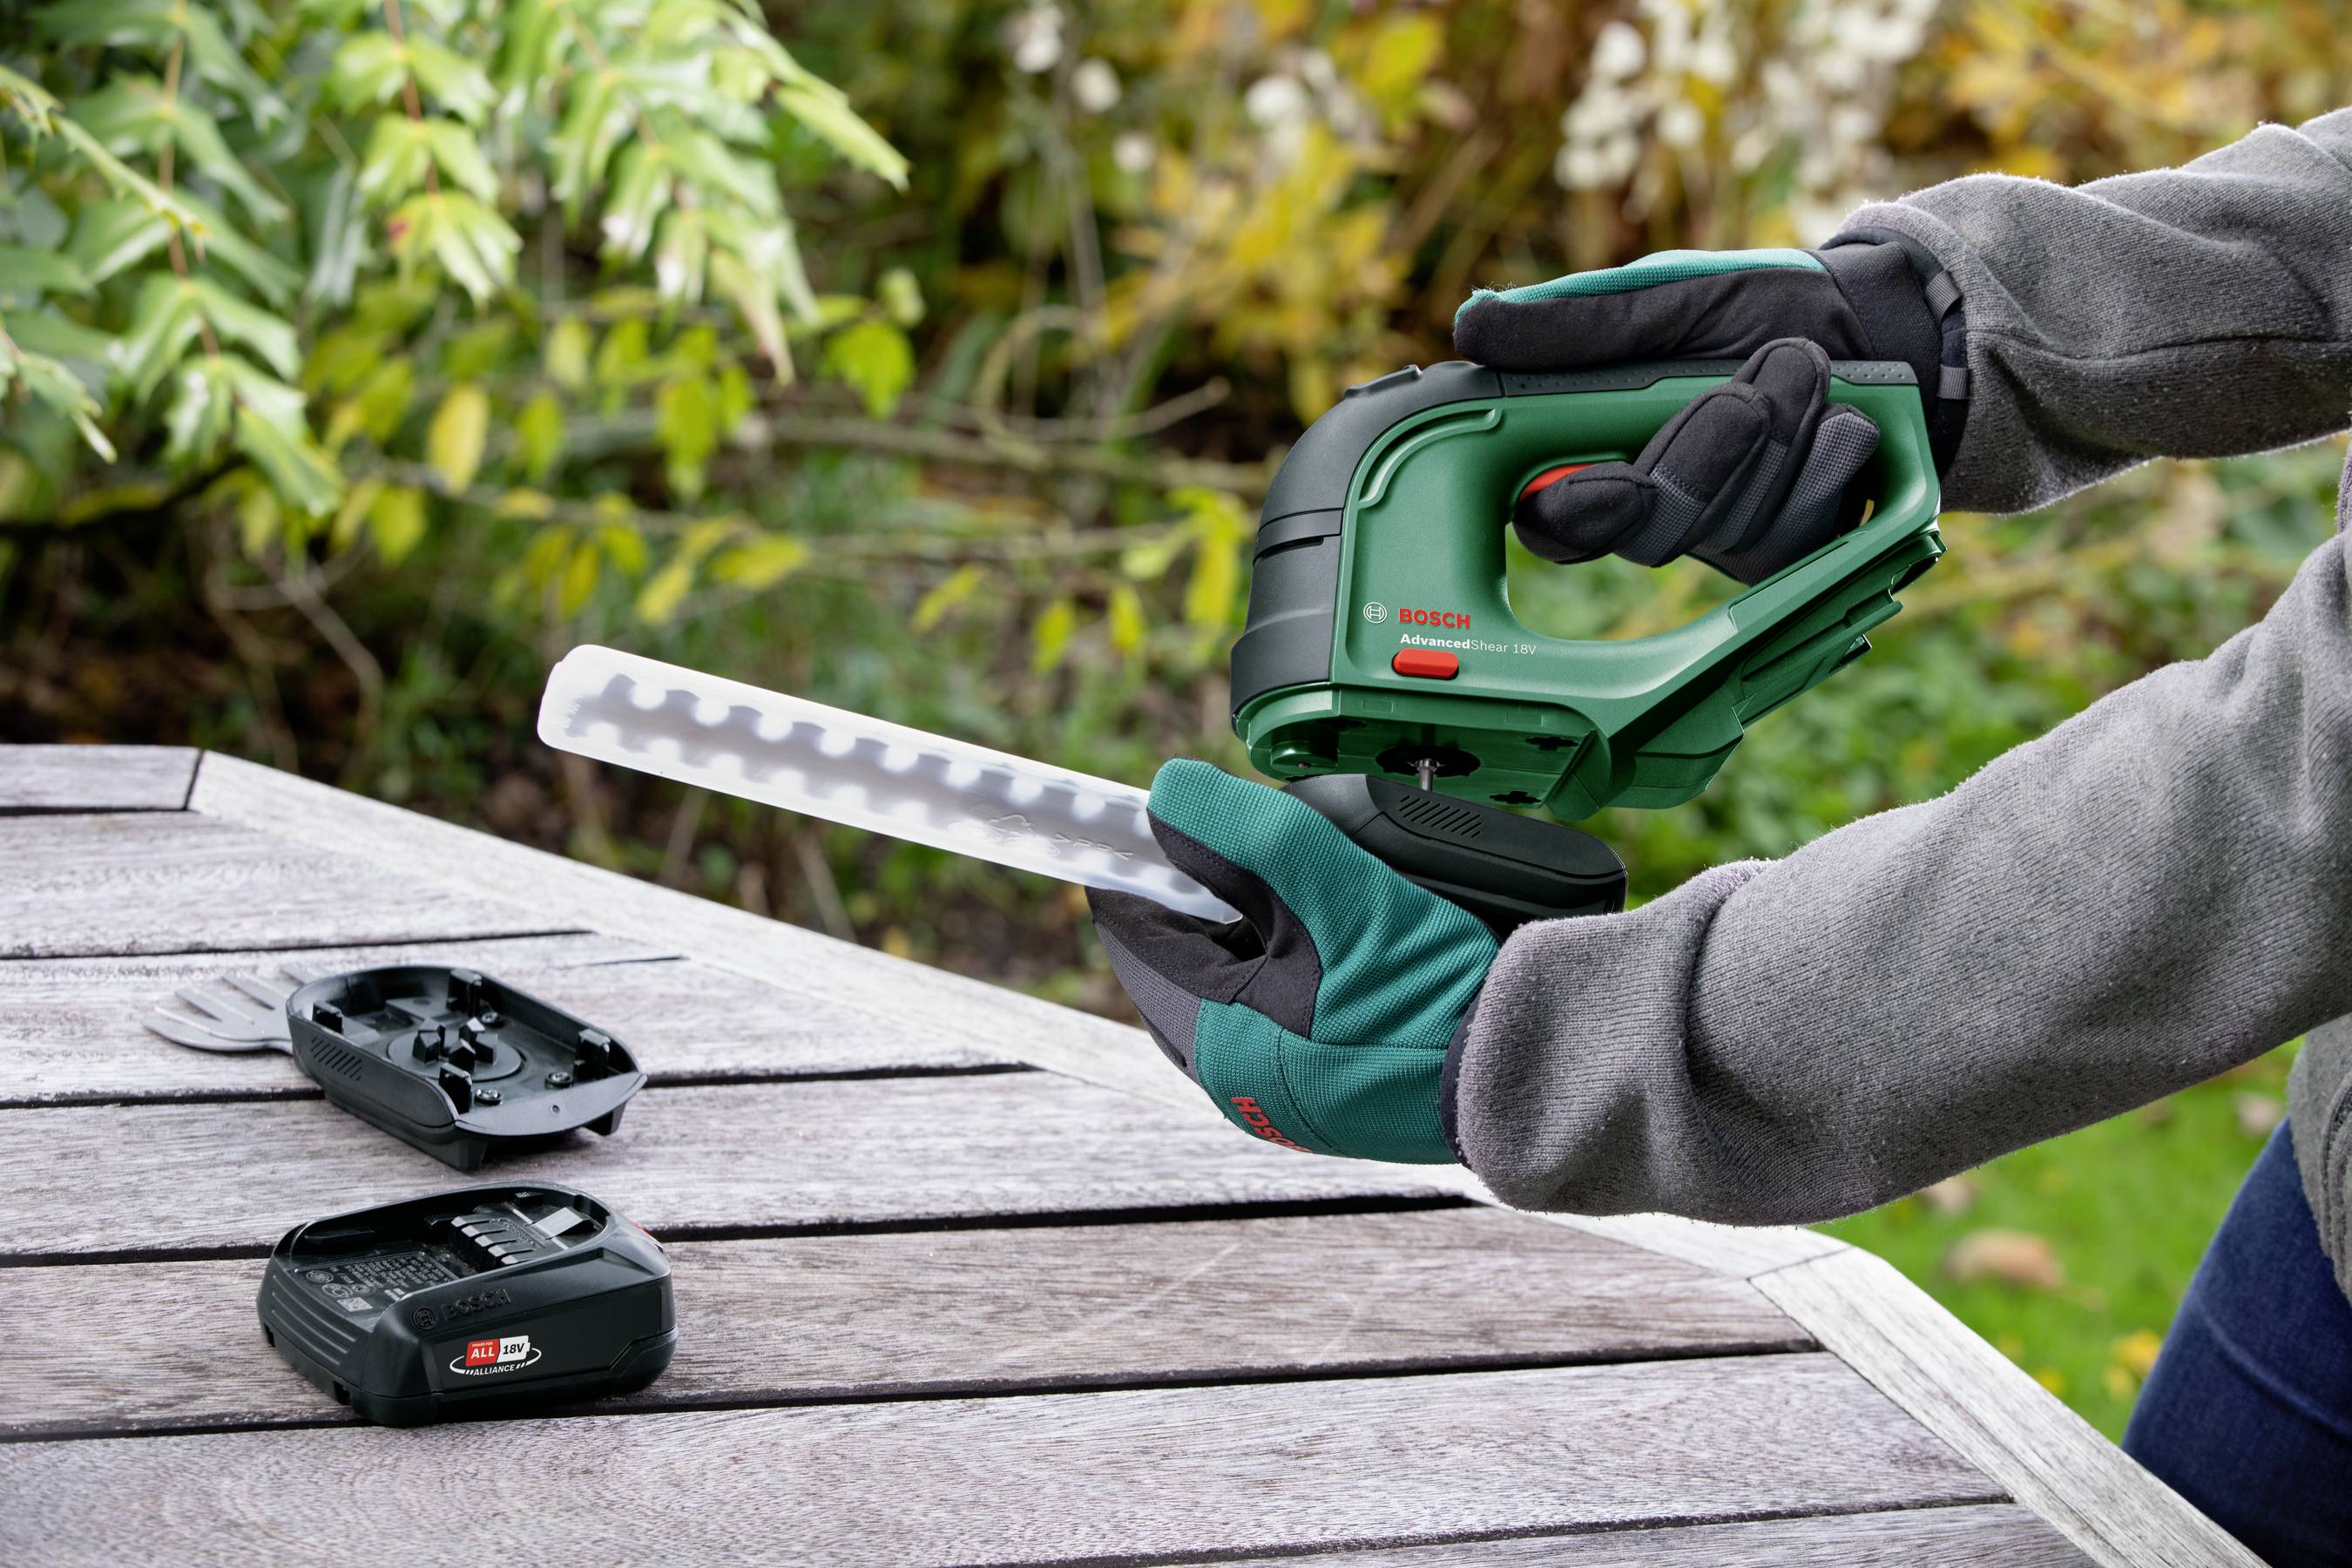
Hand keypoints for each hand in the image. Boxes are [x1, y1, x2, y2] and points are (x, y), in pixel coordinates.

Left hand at [1087, 759, 1497, 1164]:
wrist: (1523, 1074)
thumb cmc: (1432, 995)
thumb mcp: (1335, 890)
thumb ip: (1245, 835)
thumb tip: (1168, 794)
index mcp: (1214, 1036)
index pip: (1134, 933)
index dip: (1140, 867)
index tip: (1155, 823)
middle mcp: (1231, 1080)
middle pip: (1178, 962)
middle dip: (1203, 903)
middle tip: (1254, 856)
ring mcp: (1276, 1098)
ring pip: (1227, 992)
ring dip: (1248, 938)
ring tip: (1308, 899)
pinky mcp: (1320, 1101)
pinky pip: (1272, 1025)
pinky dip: (1284, 978)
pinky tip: (1337, 951)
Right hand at [1455, 243, 1955, 582]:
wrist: (1877, 324)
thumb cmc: (1755, 305)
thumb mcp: (1664, 298)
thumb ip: (1576, 325)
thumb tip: (1470, 327)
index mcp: (1598, 452)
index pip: (1553, 516)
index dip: (1573, 510)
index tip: (1599, 483)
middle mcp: (1651, 506)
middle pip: (1647, 531)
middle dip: (1701, 456)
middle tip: (1743, 394)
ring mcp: (1722, 534)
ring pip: (1729, 524)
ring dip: (1777, 437)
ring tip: (1807, 367)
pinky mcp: (1791, 548)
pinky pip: (1798, 533)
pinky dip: (1827, 463)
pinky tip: (1845, 422)